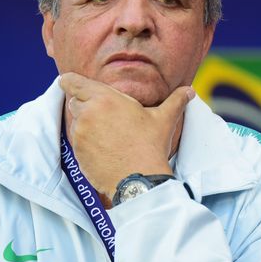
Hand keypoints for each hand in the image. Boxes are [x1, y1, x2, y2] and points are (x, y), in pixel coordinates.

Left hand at [59, 72, 194, 198]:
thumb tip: (190, 91)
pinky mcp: (78, 152)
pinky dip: (86, 142)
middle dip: (84, 105)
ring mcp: (80, 134)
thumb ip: (176, 100)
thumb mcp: (164, 119)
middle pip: (74, 101)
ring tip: (107, 134)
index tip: (72, 84)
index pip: (73, 82)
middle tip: (102, 114)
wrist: (139, 179)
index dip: (70, 82)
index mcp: (105, 98)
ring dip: (86, 124)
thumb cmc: (151, 145)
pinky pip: (77, 141)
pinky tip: (104, 148)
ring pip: (75, 122)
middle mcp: (88, 113)